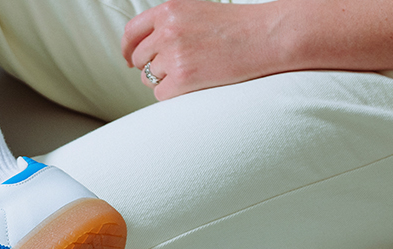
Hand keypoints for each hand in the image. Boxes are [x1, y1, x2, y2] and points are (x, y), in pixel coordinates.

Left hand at [121, 0, 286, 100]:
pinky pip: (161, 94)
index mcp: (168, 10)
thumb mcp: (196, 12)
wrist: (265, 36)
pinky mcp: (182, 78)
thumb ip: (168, 24)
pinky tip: (194, 83)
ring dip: (164, 80)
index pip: (132, 32)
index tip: (129, 60)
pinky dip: (173, 94)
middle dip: (152, 66)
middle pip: (139, 59)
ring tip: (193, 71)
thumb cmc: (235, 26)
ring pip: (149, 78)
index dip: (128, 49)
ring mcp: (174, 54)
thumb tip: (138, 49)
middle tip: (177, 68)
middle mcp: (167, 30)